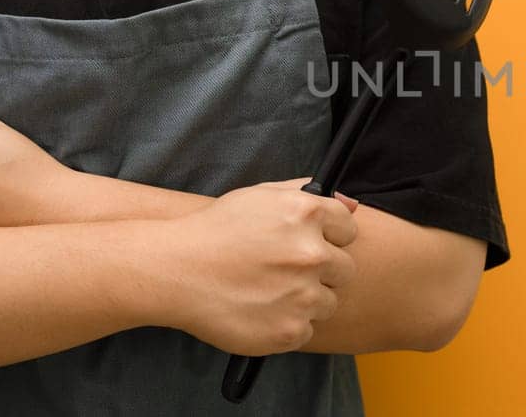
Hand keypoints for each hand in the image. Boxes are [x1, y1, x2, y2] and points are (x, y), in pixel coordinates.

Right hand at [155, 181, 358, 355]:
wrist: (172, 270)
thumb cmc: (215, 231)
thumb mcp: (260, 197)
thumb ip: (310, 196)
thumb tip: (352, 203)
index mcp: (307, 214)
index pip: (348, 230)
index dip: (328, 239)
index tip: (305, 246)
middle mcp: (312, 253)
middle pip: (344, 269)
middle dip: (319, 272)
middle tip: (283, 273)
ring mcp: (303, 294)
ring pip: (328, 302)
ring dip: (305, 300)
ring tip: (267, 292)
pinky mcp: (290, 330)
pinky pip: (306, 330)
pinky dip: (286, 325)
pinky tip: (258, 311)